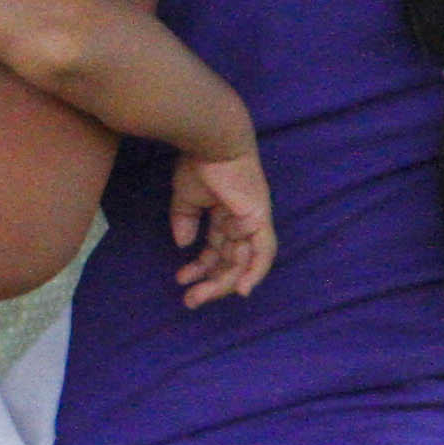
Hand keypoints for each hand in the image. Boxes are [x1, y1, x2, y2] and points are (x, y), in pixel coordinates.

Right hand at [172, 151, 276, 304]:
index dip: (201, 267)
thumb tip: (183, 244)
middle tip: (190, 301)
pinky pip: (262, 252)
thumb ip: (185, 220)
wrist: (211, 143)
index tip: (182, 280)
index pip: (217, 250)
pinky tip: (241, 290)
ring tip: (199, 296)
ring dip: (222, 283)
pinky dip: (255, 272)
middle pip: (229, 261)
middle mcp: (243, 221)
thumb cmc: (199, 164)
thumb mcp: (186, 198)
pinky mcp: (259, 219)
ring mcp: (253, 221)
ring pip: (242, 262)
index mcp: (226, 215)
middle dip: (210, 283)